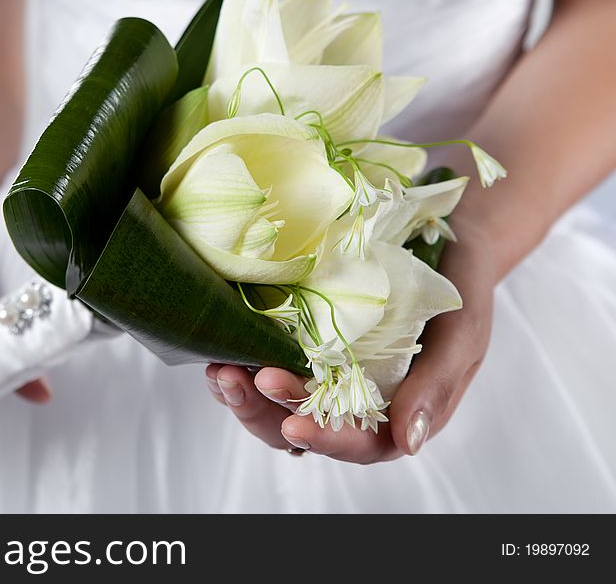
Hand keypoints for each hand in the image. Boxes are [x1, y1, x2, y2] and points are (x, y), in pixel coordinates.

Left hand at [206, 234, 495, 463]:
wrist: (446, 240)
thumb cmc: (462, 291)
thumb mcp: (461, 336)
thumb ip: (436, 388)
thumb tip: (409, 443)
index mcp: (397, 412)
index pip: (359, 443)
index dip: (326, 439)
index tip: (295, 423)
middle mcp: (354, 400)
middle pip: (304, 429)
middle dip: (266, 413)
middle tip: (238, 381)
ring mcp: (324, 371)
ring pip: (275, 405)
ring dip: (244, 394)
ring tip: (220, 370)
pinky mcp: (303, 341)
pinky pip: (267, 361)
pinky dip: (242, 358)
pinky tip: (222, 346)